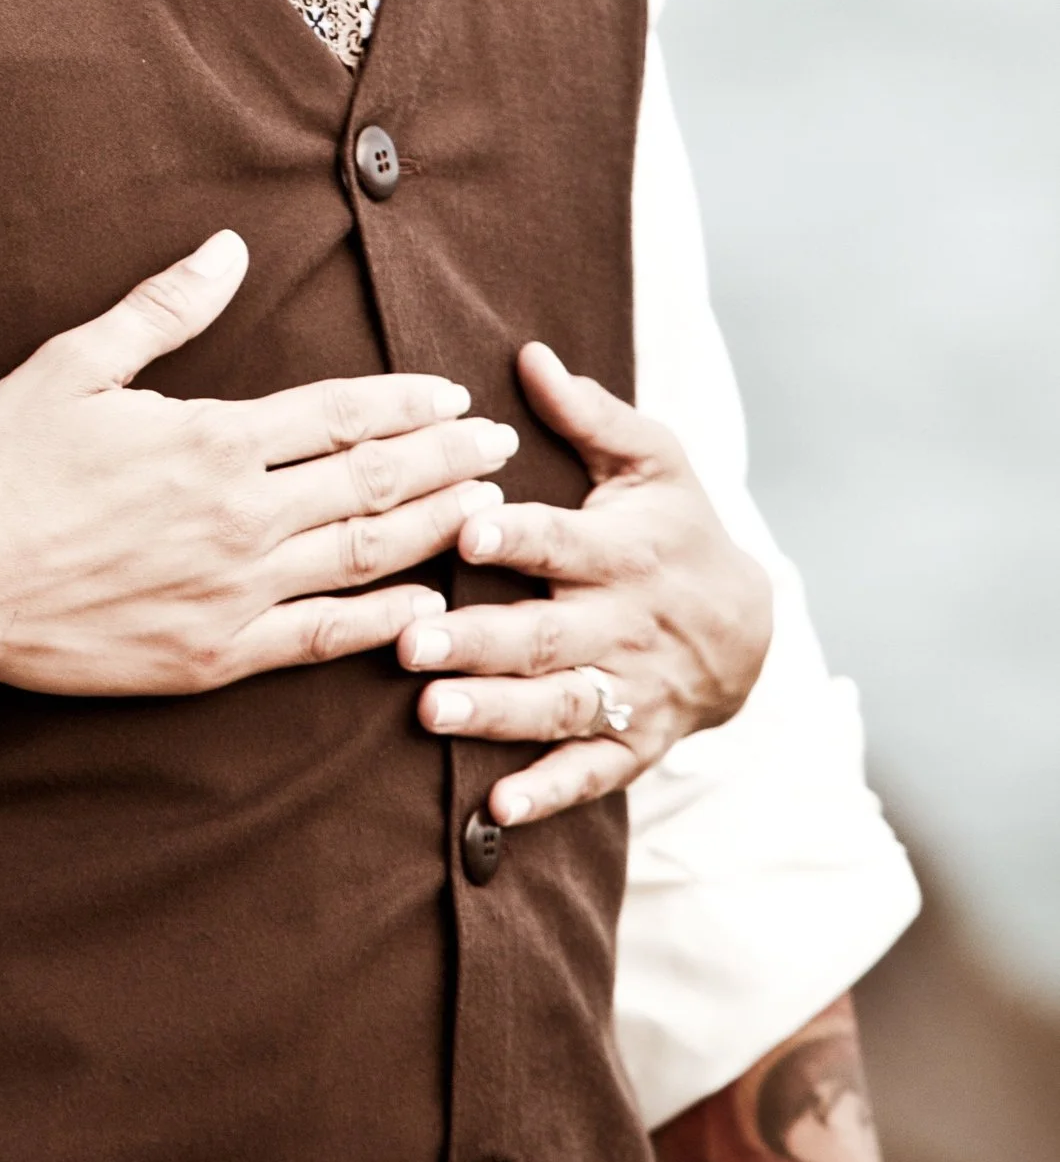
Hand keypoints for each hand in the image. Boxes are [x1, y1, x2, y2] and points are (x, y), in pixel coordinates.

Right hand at [0, 230, 517, 694]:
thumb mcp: (73, 364)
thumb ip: (163, 308)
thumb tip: (229, 248)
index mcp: (214, 437)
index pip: (341, 413)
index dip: (408, 402)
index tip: (455, 395)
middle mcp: (241, 515)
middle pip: (373, 481)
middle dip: (447, 459)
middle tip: (501, 448)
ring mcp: (233, 592)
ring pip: (364, 556)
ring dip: (433, 529)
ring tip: (485, 512)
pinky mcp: (212, 656)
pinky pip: (319, 640)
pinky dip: (379, 622)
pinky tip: (422, 608)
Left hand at [392, 342, 770, 823]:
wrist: (751, 627)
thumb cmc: (676, 527)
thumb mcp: (653, 460)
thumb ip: (590, 413)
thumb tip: (528, 352)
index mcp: (621, 550)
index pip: (560, 541)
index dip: (516, 536)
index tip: (464, 529)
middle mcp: (623, 625)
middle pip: (544, 635)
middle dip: (477, 641)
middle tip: (410, 642)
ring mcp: (629, 689)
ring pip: (556, 706)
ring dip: (494, 714)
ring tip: (430, 713)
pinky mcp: (632, 742)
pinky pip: (589, 773)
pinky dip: (547, 793)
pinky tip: (495, 808)